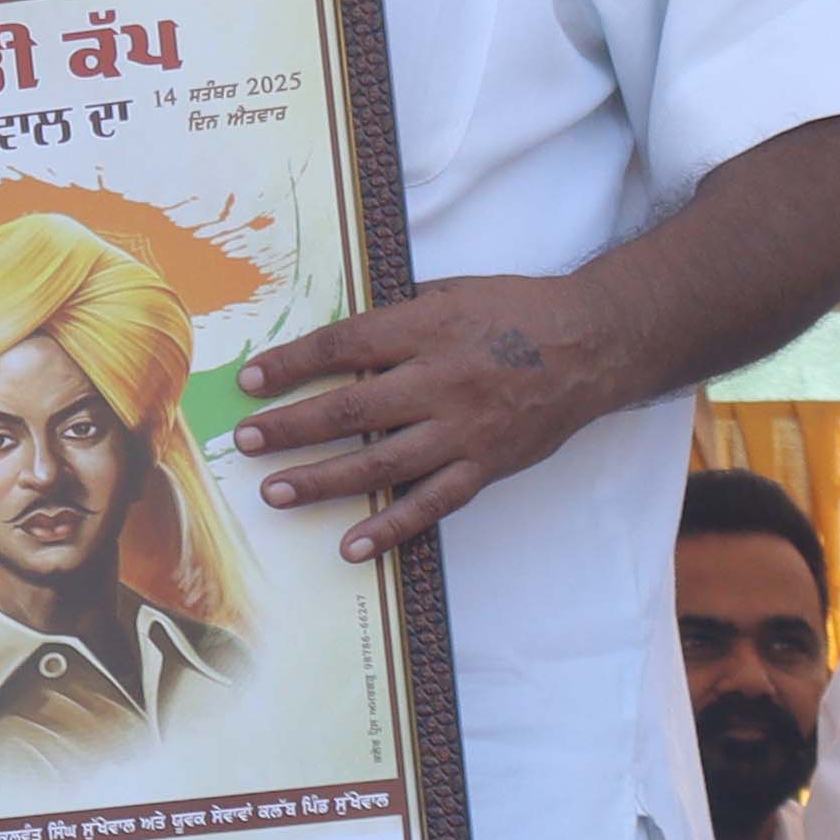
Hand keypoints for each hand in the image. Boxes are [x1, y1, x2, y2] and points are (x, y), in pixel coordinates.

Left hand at [229, 274, 615, 558]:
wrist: (594, 344)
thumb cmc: (516, 311)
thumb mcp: (451, 291)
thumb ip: (395, 317)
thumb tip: (330, 340)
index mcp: (428, 328)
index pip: (344, 346)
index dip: (292, 364)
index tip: (250, 381)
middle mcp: (443, 381)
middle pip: (352, 410)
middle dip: (291, 427)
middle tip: (245, 442)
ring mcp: (464, 430)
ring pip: (381, 464)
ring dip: (322, 481)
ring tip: (274, 492)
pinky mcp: (485, 466)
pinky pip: (431, 505)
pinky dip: (390, 529)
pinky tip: (351, 547)